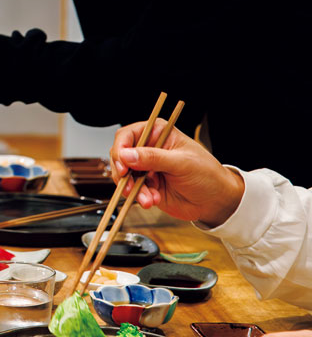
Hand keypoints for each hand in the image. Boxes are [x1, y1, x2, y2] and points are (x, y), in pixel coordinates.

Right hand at [110, 121, 243, 224]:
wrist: (215, 202)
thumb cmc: (207, 174)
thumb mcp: (181, 162)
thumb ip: (153, 158)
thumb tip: (127, 155)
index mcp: (158, 134)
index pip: (128, 135)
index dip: (121, 149)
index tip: (122, 165)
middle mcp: (149, 149)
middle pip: (121, 156)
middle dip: (124, 173)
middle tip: (130, 184)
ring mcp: (147, 168)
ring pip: (125, 176)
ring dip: (133, 189)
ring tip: (148, 198)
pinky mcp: (147, 186)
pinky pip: (132, 191)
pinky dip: (139, 197)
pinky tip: (152, 200)